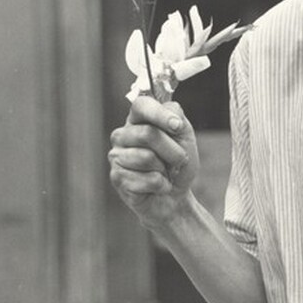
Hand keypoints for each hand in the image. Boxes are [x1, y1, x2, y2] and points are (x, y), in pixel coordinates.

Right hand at [108, 96, 198, 228]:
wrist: (175, 196)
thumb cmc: (178, 165)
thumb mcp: (185, 137)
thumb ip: (178, 118)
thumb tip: (171, 115)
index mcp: (138, 120)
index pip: (141, 105)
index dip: (160, 114)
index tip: (177, 127)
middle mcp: (122, 135)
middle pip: (147, 134)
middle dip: (172, 150)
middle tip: (179, 160)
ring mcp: (116, 156)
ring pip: (146, 158)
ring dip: (166, 170)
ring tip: (164, 173)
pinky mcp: (117, 178)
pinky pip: (146, 179)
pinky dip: (161, 185)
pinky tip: (156, 186)